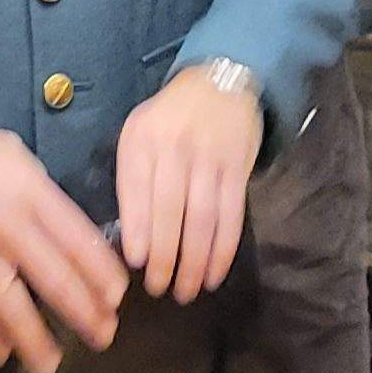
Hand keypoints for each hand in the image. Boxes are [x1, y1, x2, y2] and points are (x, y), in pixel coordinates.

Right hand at [0, 124, 124, 372]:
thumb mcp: (17, 155)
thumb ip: (44, 192)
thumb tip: (65, 225)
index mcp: (34, 195)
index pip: (79, 241)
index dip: (102, 273)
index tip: (117, 297)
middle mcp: (12, 228)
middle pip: (55, 280)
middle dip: (84, 313)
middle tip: (104, 336)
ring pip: (14, 306)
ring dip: (36, 340)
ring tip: (52, 365)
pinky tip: (3, 356)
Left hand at [117, 65, 262, 299]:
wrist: (219, 81)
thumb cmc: (170, 119)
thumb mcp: (138, 134)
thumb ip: (133, 177)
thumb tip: (133, 239)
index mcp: (142, 139)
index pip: (136, 190)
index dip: (137, 228)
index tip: (136, 262)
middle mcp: (176, 147)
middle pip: (169, 209)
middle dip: (164, 255)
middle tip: (159, 289)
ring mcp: (211, 157)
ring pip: (202, 218)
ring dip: (194, 261)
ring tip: (186, 291)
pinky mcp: (239, 167)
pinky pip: (231, 215)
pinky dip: (224, 249)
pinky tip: (215, 273)